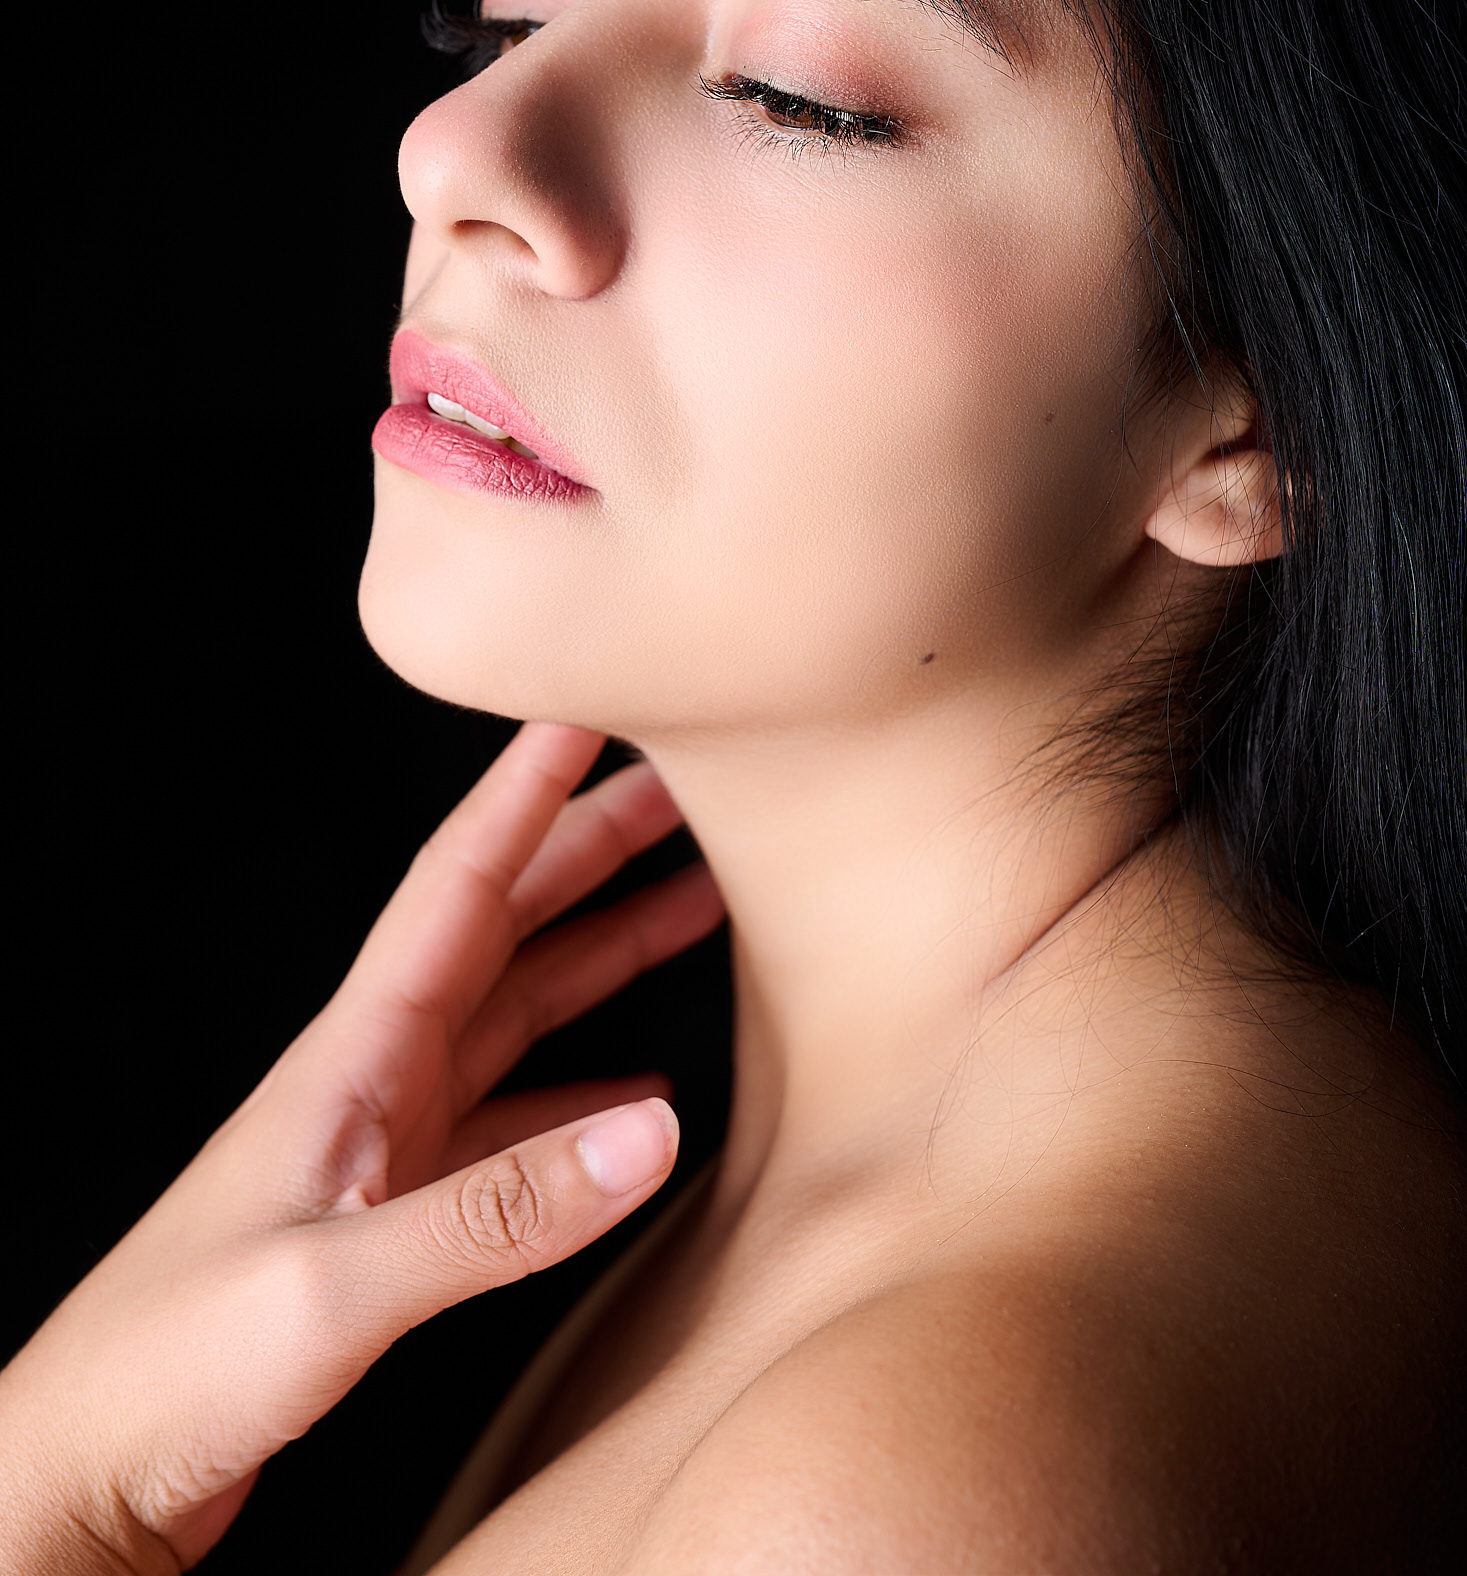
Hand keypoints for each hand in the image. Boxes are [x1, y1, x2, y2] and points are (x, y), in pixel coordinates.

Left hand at [0, 724, 721, 1573]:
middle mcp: (372, 1079)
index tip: (589, 704)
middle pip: (503, 928)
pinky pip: (512, 1119)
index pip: (456, 885)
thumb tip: (656, 1133)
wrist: (82, 1473)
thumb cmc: (167, 1369)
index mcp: (350, 1058)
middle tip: (685, 790)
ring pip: (517, 1011)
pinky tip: (641, 1104)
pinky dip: (584, 1095)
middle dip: (592, 847)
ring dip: (602, 953)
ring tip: (692, 908)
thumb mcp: (337, 1288)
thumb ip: (498, 1214)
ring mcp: (383, 1143)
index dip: (527, 789)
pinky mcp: (392, 1213)